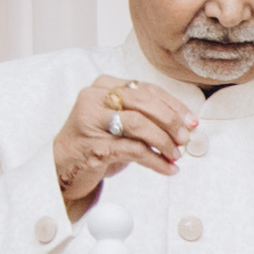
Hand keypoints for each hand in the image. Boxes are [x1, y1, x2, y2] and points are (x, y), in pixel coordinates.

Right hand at [52, 76, 193, 216]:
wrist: (63, 166)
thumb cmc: (96, 142)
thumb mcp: (119, 122)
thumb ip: (145, 117)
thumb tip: (184, 125)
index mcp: (103, 86)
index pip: (146, 89)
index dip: (173, 105)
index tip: (191, 121)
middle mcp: (95, 98)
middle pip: (143, 103)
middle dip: (171, 121)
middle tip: (186, 138)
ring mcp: (92, 121)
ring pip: (138, 124)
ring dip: (163, 141)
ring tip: (176, 154)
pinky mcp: (94, 146)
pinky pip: (133, 150)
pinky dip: (155, 160)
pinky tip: (167, 168)